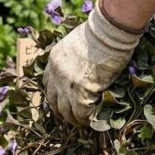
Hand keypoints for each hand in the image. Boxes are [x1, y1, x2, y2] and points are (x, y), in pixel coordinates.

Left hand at [44, 0, 143, 125]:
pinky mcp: (81, 92)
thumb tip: (85, 65)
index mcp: (54, 59)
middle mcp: (56, 73)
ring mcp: (66, 84)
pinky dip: (85, 119)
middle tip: (70, 116)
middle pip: (53, 100)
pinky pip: (80, 113)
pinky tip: (91, 121)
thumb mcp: (78, 41)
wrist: (107, 31)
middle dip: (60, 110)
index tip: (61, 100)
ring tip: (81, 123)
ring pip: (65, 111)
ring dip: (73, 119)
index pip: (48, 82)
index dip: (55, 93)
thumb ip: (76, 56)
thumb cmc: (100, 32)